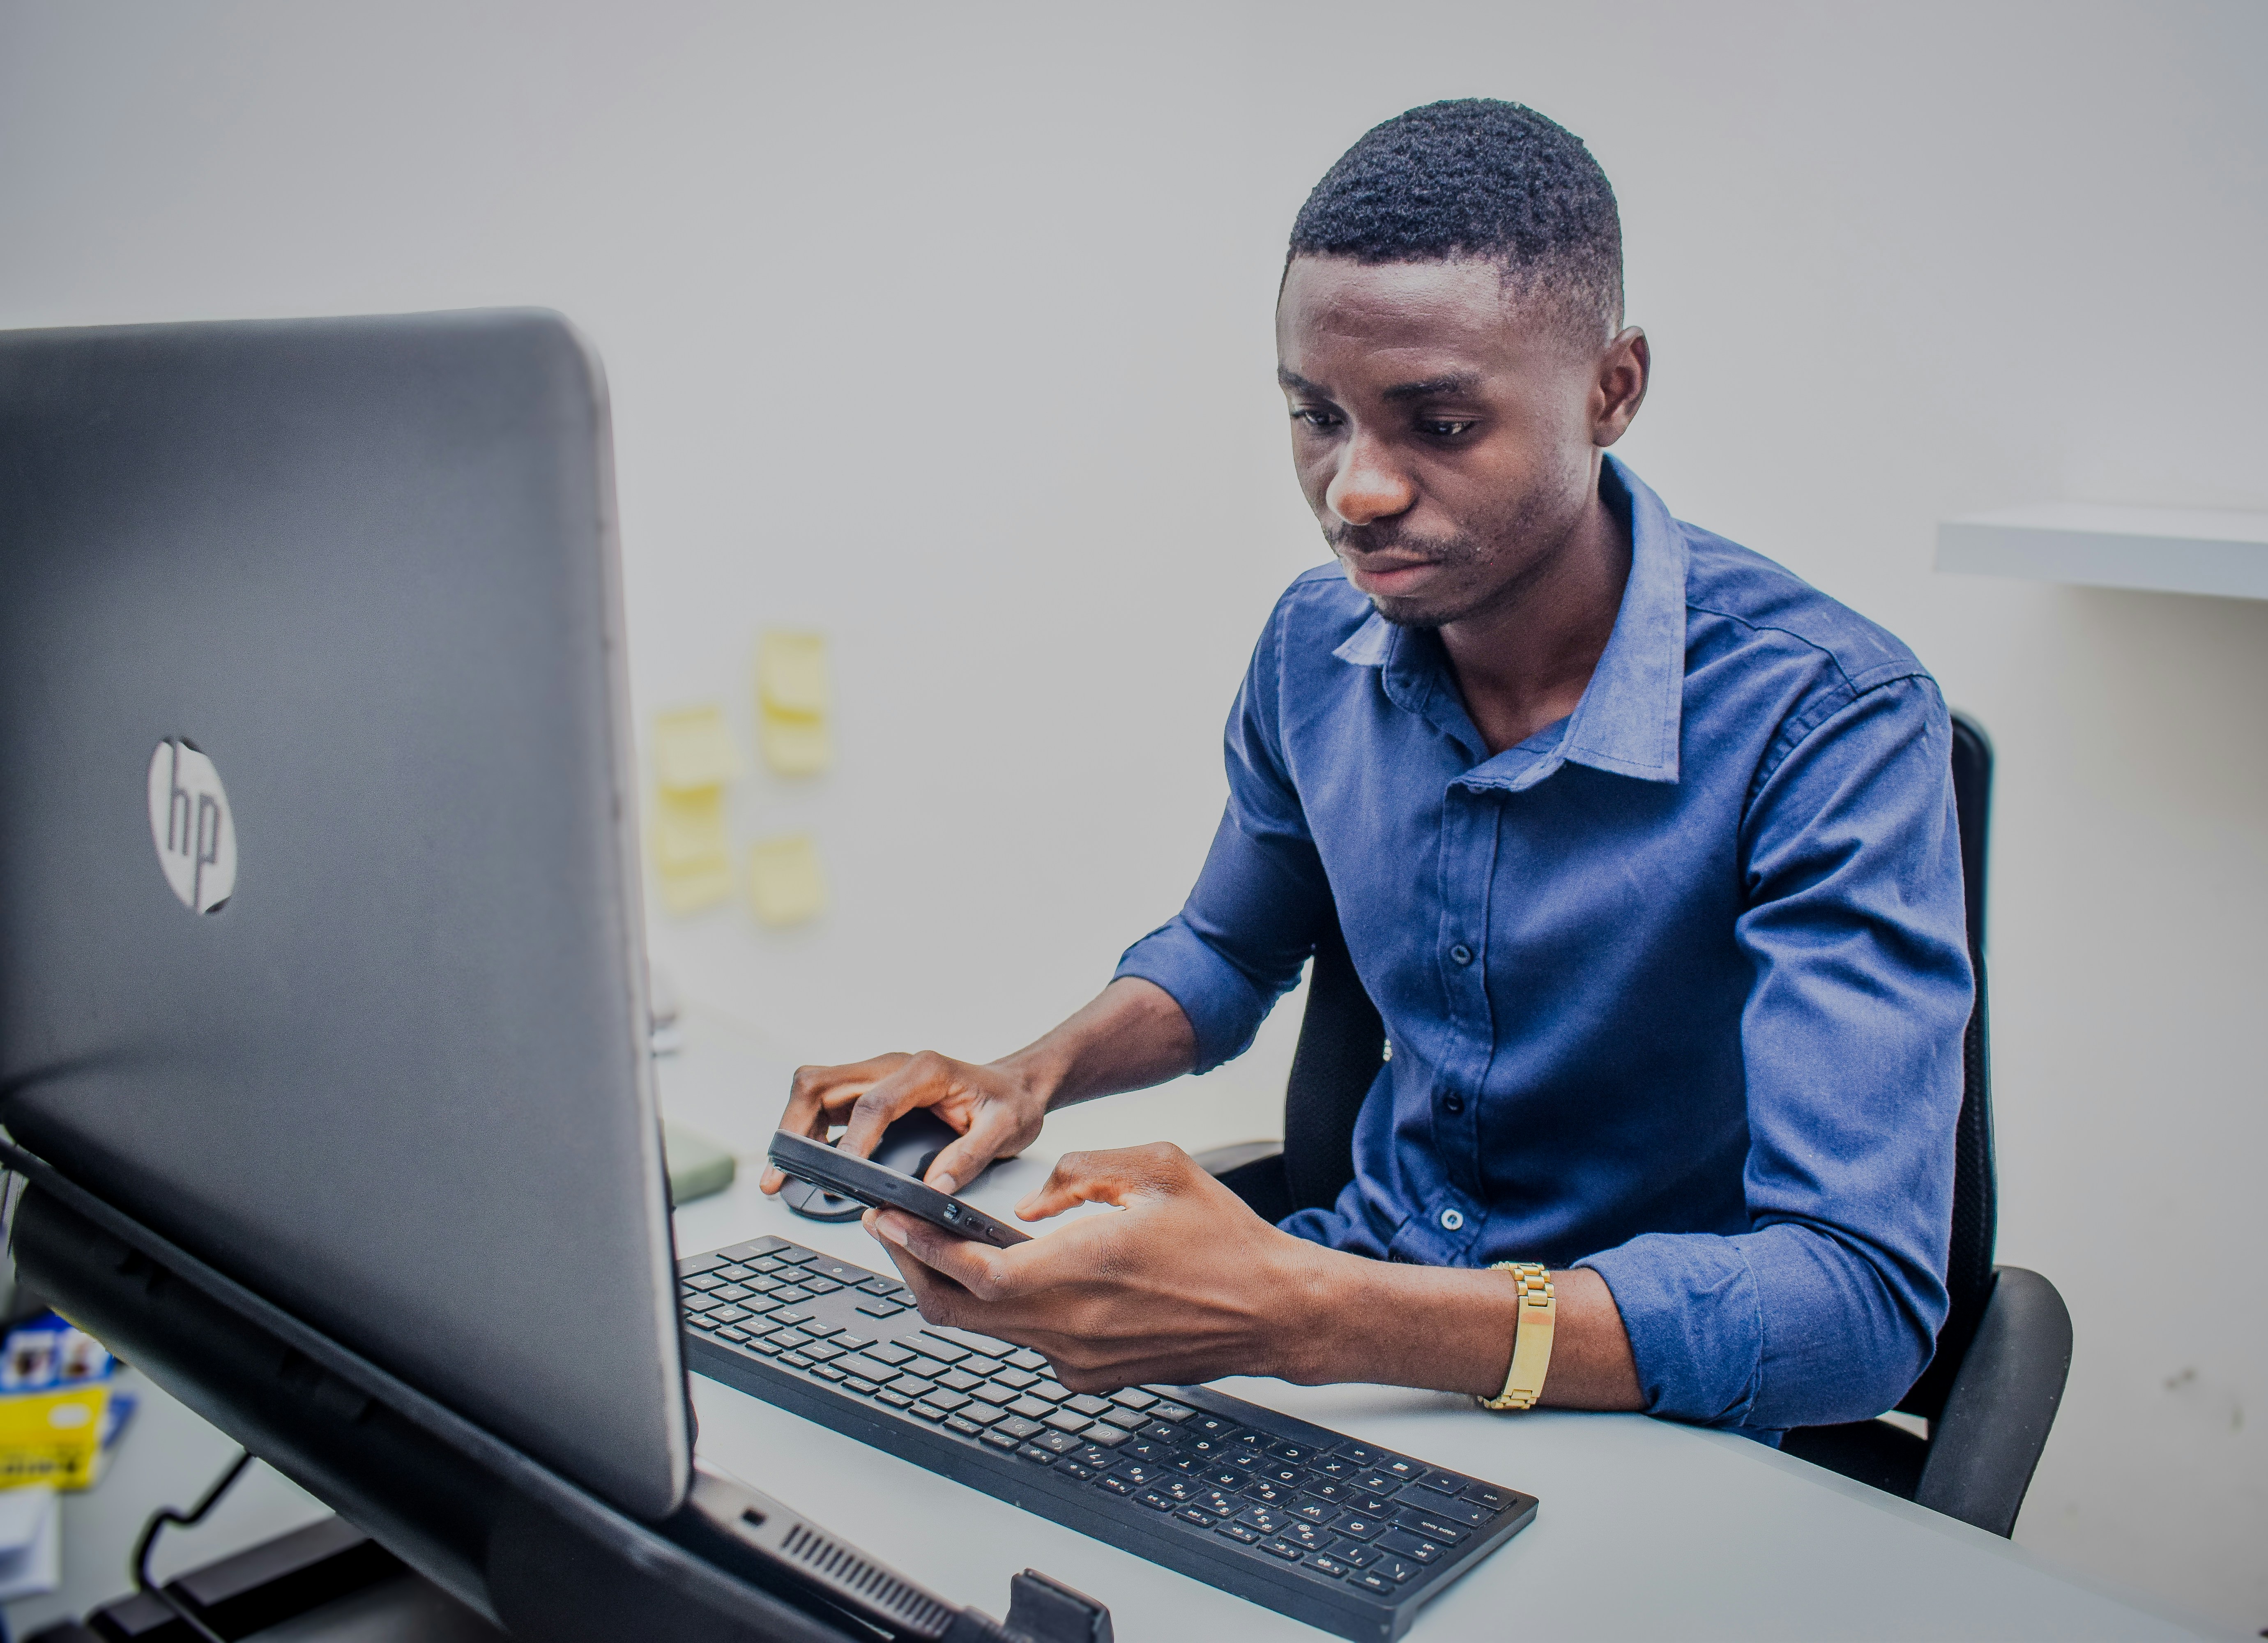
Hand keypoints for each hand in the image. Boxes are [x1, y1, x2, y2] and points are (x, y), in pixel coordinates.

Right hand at [757, 1051, 1048, 1195]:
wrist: (1016, 1087)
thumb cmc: (1011, 1103)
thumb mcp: (1007, 1130)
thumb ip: (970, 1157)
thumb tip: (933, 1189)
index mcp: (926, 1070)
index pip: (873, 1102)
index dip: (852, 1140)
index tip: (840, 1174)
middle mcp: (893, 1067)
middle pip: (822, 1084)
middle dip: (794, 1127)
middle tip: (779, 1174)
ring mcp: (878, 1077)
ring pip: (815, 1090)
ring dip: (793, 1129)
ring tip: (781, 1174)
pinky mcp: (872, 1093)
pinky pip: (826, 1105)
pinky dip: (808, 1132)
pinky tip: (808, 1164)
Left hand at [860, 1143, 1330, 1390]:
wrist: (1274, 1309)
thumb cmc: (1224, 1241)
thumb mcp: (1155, 1168)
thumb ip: (1079, 1173)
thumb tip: (1031, 1200)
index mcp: (1077, 1271)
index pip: (969, 1267)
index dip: (917, 1245)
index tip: (887, 1219)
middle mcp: (1068, 1327)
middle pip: (957, 1311)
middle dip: (914, 1270)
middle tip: (895, 1232)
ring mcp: (1078, 1360)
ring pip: (989, 1330)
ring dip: (958, 1290)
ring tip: (945, 1246)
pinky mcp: (1092, 1376)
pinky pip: (1029, 1342)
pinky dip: (1008, 1310)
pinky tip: (1018, 1276)